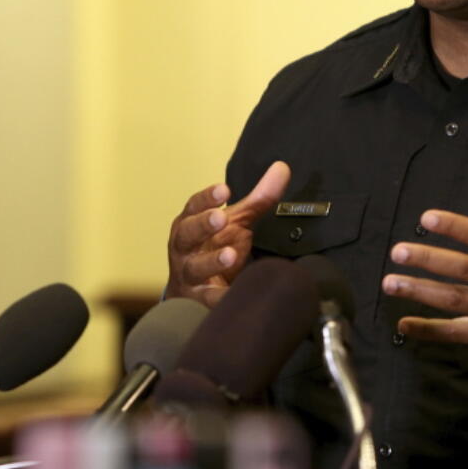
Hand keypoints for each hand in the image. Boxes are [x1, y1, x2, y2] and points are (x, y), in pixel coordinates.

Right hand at [165, 161, 290, 307]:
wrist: (193, 293)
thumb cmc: (213, 248)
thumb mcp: (235, 223)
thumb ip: (258, 199)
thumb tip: (282, 167)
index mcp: (190, 223)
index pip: (194, 206)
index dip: (207, 198)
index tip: (224, 190)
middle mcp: (184, 248)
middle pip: (187, 234)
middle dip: (203, 225)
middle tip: (221, 217)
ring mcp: (189, 275)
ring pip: (195, 268)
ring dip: (212, 261)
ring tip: (230, 256)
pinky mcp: (198, 300)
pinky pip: (208, 300)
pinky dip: (220, 299)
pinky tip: (233, 295)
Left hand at [382, 171, 467, 365]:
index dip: (455, 227)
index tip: (427, 217)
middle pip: (463, 270)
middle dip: (428, 260)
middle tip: (398, 252)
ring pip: (455, 301)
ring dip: (420, 292)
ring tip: (390, 282)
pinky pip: (460, 334)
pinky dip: (430, 331)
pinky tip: (404, 325)